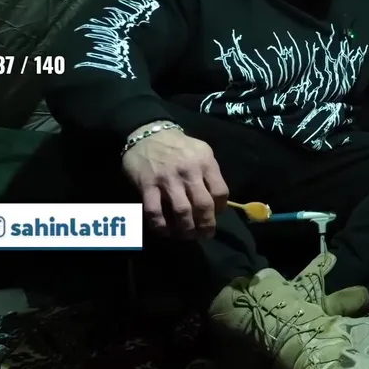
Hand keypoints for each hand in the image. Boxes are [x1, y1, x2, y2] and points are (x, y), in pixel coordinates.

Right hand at [121, 124, 227, 238]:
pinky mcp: (147, 185)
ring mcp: (167, 179)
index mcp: (205, 163)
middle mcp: (189, 172)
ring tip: (187, 236)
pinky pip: (155, 211)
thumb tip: (218, 201)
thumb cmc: (178, 146)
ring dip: (186, 229)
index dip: (221, 209)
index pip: (221, 192)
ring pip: (181, 212)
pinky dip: (160, 225)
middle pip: (203, 205)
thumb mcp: (202, 151)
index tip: (216, 215)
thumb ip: (211, 173)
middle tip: (205, 234)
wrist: (147, 133)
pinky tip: (165, 231)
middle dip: (206, 225)